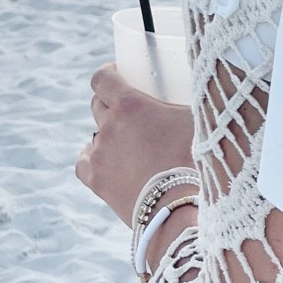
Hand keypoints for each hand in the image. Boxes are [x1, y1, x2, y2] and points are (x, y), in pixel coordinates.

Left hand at [75, 64, 196, 225]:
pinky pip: (84, 162)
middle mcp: (109, 125)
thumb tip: (197, 93)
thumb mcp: (196, 121)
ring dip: (108, 136)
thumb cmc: (196, 161)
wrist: (180, 208)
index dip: (109, 74)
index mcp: (130, 104)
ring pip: (95, 135)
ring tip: (129, 147)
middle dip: (110, 104)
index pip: (103, 78)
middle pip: (97, 105)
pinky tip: (107, 162)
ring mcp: (100, 153)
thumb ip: (182, 105)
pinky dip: (94, 159)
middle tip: (130, 113)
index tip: (118, 76)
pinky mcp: (96, 180)